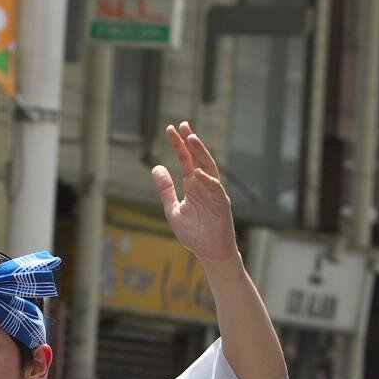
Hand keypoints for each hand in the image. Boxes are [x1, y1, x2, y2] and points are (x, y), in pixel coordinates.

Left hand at [153, 122, 237, 266]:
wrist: (209, 253)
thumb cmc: (194, 233)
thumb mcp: (172, 210)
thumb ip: (165, 190)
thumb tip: (156, 167)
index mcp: (193, 186)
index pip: (187, 160)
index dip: (179, 145)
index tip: (171, 129)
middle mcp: (205, 186)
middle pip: (199, 158)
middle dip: (192, 142)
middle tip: (183, 125)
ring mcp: (215, 194)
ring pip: (209, 168)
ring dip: (201, 153)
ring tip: (192, 139)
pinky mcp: (222, 205)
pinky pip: (216, 189)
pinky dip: (208, 181)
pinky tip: (197, 172)